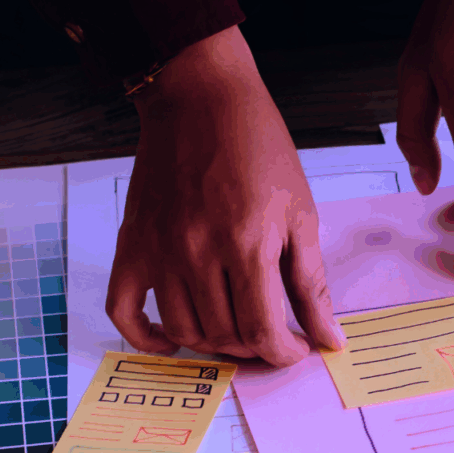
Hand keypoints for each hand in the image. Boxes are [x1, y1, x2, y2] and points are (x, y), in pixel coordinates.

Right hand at [106, 26, 344, 363]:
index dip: (284, 353)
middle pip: (224, 335)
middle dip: (255, 348)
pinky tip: (174, 340)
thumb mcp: (300, 213)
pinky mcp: (131, 244)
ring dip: (213, 343)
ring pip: (183, 330)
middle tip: (270, 336)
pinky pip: (125, 311)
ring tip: (235, 331)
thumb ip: (312, 282)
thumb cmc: (259, 149)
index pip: (262, 331)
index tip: (295, 350)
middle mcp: (197, 253)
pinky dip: (147, 337)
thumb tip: (329, 338)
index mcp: (247, 244)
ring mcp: (158, 251)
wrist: (201, 99)